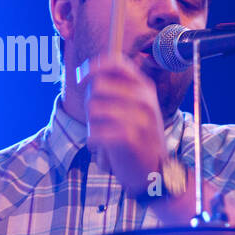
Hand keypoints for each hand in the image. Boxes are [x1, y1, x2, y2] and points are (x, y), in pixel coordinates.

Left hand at [82, 54, 166, 194]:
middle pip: (97, 87)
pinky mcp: (129, 138)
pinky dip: (93, 142)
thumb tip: (86, 74)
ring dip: (92, 125)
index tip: (80, 78)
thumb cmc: (138, 137)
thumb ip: (116, 89)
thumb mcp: (135, 107)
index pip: (116, 63)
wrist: (154, 171)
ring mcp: (139, 118)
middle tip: (99, 121)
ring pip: (93, 110)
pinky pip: (95, 132)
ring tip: (104, 135)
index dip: (93, 67)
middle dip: (90, 104)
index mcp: (144, 87)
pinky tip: (103, 147)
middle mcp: (144, 99)